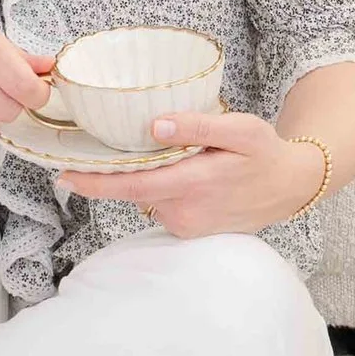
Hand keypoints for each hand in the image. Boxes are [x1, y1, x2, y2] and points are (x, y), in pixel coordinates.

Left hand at [56, 107, 324, 239]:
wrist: (290, 187)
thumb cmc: (264, 153)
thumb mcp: (240, 129)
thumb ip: (197, 126)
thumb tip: (154, 125)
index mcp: (194, 184)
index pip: (132, 185)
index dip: (96, 182)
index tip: (64, 175)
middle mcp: (185, 211)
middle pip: (134, 190)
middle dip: (110, 174)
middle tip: (89, 151)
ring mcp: (188, 225)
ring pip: (147, 197)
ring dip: (141, 177)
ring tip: (154, 150)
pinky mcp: (191, 230)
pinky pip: (162, 205)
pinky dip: (158, 187)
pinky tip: (174, 170)